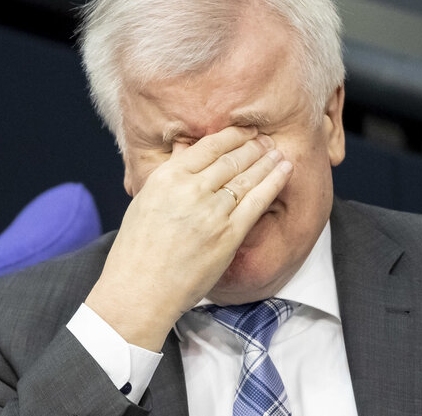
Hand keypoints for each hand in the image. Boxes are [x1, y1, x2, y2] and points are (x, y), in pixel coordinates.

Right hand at [85, 126, 292, 350]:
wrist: (140, 290)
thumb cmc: (137, 251)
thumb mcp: (145, 202)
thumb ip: (168, 175)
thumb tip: (183, 150)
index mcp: (167, 178)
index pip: (207, 146)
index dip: (232, 135)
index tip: (244, 131)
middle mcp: (190, 189)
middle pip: (231, 159)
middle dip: (253, 146)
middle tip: (266, 141)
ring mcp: (212, 212)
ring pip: (247, 177)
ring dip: (267, 161)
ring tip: (278, 153)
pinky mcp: (228, 234)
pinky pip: (257, 201)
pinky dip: (273, 183)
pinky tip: (284, 172)